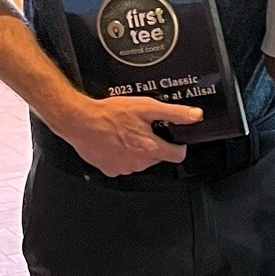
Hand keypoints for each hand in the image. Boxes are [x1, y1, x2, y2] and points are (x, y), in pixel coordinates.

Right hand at [59, 95, 202, 176]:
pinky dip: (122, 155)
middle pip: (158, 157)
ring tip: (127, 132)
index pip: (178, 155)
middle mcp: (138, 162)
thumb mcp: (146, 107)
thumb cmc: (109, 114)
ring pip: (140, 161)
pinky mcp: (109, 169)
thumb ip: (174, 113)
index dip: (179, 145)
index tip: (174, 139)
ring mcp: (123, 168)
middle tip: (144, 128)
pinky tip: (115, 141)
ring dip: (138, 149)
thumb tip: (195, 116)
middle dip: (155, 144)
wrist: (79, 121)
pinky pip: (123, 164)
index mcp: (149, 148)